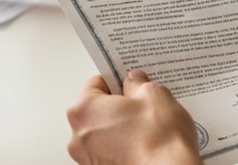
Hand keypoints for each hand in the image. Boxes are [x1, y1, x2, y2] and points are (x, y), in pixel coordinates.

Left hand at [67, 70, 201, 164]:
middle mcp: (78, 137)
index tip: (132, 84)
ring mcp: (88, 158)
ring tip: (148, 129)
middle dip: (120, 106)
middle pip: (98, 109)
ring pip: (104, 132)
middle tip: (144, 106)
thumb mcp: (154, 95)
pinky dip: (124, 148)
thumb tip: (135, 82)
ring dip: (122, 128)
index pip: (96, 83)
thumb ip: (138, 83)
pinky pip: (110, 152)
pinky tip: (145, 146)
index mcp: (83, 110)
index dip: (118, 81)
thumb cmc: (158, 142)